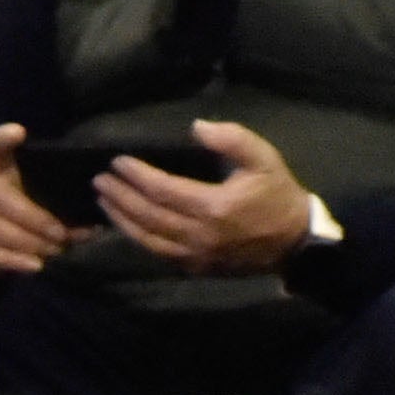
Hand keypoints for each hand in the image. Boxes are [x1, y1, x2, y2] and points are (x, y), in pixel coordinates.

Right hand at [0, 124, 76, 281]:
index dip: (3, 137)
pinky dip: (16, 261)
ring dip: (32, 243)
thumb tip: (90, 226)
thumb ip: (51, 203)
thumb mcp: (23, 196)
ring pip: (1, 230)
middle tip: (63, 235)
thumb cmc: (6, 211)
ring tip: (55, 251)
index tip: (19, 133)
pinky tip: (36, 265)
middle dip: (38, 220)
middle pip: (4, 199)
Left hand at [97, 122, 316, 273]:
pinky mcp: (196, 267)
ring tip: (104, 201)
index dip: (137, 175)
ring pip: (147, 239)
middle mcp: (198, 235)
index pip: (162, 189)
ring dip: (121, 219)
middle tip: (99, 180)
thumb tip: (196, 127)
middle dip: (120, 196)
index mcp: (213, 207)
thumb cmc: (278, 195)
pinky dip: (137, 239)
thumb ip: (232, 139)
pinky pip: (158, 254)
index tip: (117, 161)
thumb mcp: (263, 158)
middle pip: (148, 215)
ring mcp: (195, 255)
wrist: (294, 242)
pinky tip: (124, 225)